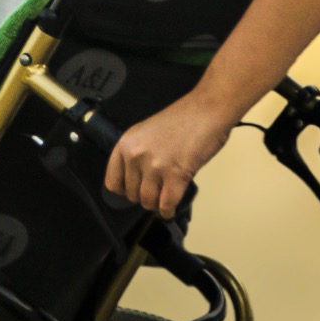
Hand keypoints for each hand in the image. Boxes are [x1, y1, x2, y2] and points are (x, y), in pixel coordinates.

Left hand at [105, 95, 238, 218]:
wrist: (207, 109)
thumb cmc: (182, 119)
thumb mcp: (146, 132)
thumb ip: (136, 154)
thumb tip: (135, 179)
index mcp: (125, 144)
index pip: (113, 182)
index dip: (125, 190)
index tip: (135, 191)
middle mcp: (136, 155)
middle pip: (132, 194)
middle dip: (145, 196)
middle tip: (156, 192)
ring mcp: (155, 166)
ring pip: (148, 201)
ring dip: (156, 204)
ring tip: (164, 199)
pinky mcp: (176, 174)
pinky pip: (166, 203)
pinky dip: (168, 211)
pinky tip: (170, 209)